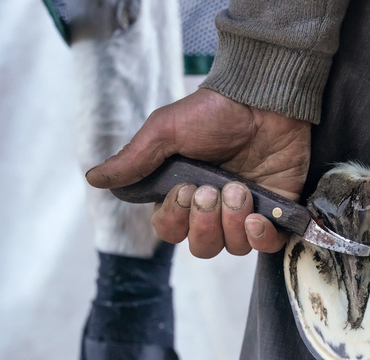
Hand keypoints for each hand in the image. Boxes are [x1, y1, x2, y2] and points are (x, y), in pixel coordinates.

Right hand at [86, 88, 310, 256]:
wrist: (264, 100)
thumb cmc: (214, 112)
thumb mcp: (166, 131)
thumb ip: (134, 160)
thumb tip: (93, 179)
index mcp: (185, 193)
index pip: (171, 231)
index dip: (177, 220)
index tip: (185, 190)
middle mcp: (215, 207)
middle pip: (202, 247)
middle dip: (205, 224)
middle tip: (212, 190)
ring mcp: (247, 210)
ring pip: (233, 248)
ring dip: (233, 223)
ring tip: (240, 190)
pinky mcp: (276, 210)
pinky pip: (267, 246)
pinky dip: (261, 239)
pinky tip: (257, 218)